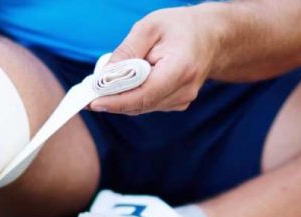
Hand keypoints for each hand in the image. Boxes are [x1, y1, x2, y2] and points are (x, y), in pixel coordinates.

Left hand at [90, 6, 220, 114]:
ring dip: (120, 98)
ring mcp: (183, 100)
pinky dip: (132, 97)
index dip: (117, 101)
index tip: (93, 102)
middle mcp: (184, 90)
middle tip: (88, 92)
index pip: (144, 94)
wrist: (212, 36)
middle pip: (140, 104)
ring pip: (141, 106)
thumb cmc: (180, 27)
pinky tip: (123, 84)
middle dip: (112, 100)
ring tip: (103, 85)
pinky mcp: (177, 103)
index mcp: (181, 69)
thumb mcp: (150, 27)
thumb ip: (126, 51)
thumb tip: (103, 76)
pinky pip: (147, 104)